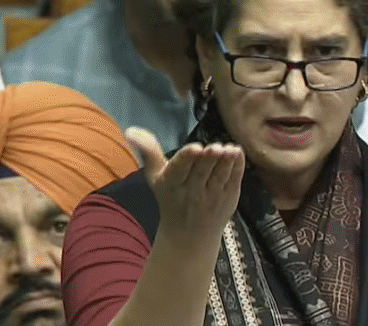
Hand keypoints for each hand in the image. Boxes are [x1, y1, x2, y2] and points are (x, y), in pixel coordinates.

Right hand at [124, 127, 244, 241]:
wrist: (189, 236)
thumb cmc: (170, 199)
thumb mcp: (155, 177)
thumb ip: (148, 151)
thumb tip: (130, 130)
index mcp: (172, 184)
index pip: (180, 169)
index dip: (188, 158)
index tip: (196, 148)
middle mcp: (192, 191)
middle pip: (202, 170)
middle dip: (209, 158)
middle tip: (215, 147)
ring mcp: (213, 195)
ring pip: (220, 175)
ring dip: (225, 161)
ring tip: (228, 149)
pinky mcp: (229, 197)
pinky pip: (234, 179)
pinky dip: (237, 166)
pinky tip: (237, 152)